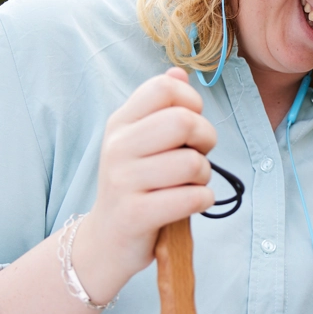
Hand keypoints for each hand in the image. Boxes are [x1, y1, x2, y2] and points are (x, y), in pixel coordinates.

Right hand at [79, 68, 217, 285]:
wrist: (107, 241)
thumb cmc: (135, 186)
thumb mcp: (140, 142)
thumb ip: (160, 108)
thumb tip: (178, 72)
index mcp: (120, 122)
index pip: (164, 87)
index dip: (191, 102)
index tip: (191, 124)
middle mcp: (117, 147)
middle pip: (183, 122)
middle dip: (206, 139)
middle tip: (198, 155)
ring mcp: (123, 181)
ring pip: (192, 163)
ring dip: (204, 176)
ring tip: (191, 184)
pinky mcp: (135, 215)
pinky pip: (190, 198)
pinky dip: (203, 200)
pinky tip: (192, 203)